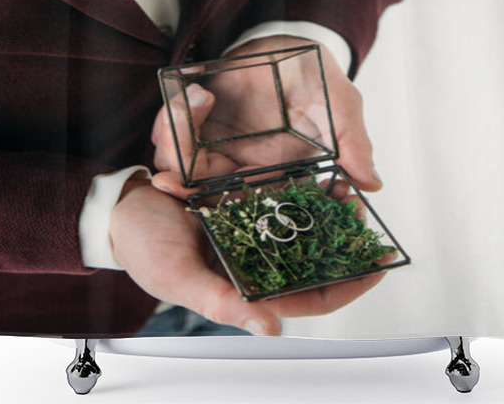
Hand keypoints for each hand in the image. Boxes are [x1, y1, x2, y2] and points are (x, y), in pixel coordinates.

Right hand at [109, 178, 386, 334]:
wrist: (126, 206)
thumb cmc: (145, 247)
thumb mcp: (179, 277)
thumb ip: (222, 302)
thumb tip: (270, 327)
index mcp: (247, 287)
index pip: (310, 296)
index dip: (347, 286)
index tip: (377, 268)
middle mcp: (257, 261)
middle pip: (315, 258)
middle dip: (345, 242)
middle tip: (364, 215)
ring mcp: (254, 230)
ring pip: (304, 226)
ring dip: (329, 211)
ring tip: (349, 189)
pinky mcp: (247, 203)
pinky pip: (283, 198)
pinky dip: (304, 189)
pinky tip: (320, 175)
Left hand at [151, 35, 381, 198]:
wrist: (292, 45)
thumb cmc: (318, 78)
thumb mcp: (341, 107)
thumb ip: (352, 142)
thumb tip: (372, 183)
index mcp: (280, 177)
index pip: (257, 211)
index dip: (234, 221)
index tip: (210, 214)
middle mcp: (247, 170)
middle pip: (207, 197)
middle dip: (184, 192)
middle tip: (168, 181)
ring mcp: (221, 148)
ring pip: (183, 168)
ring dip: (174, 147)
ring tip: (191, 106)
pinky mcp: (202, 124)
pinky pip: (174, 135)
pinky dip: (172, 120)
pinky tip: (194, 92)